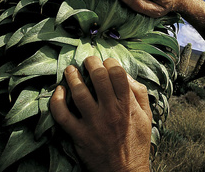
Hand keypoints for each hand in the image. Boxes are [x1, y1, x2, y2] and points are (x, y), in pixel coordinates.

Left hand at [50, 56, 151, 171]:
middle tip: (88, 61)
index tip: (106, 62)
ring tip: (70, 70)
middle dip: (91, 63)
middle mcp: (110, 111)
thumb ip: (139, 93)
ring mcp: (93, 123)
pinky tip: (58, 91)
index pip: (117, 73)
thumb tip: (125, 75)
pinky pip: (62, 115)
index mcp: (127, 105)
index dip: (110, 62)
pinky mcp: (79, 135)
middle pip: (98, 77)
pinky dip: (57, 100)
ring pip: (79, 92)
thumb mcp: (146, 116)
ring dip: (72, 77)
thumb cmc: (136, 143)